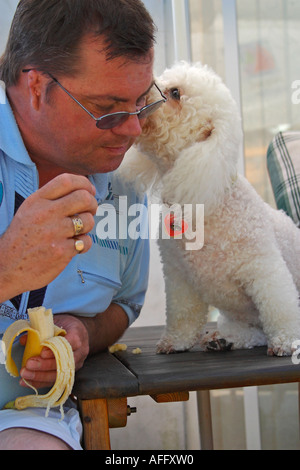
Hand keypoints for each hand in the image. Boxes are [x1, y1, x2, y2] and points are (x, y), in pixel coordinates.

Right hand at [0, 174, 97, 301]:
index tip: (90, 191)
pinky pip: (86, 242)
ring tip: (77, 231)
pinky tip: (73, 246)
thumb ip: (51, 200)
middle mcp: (46, 214)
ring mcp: (55, 233)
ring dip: (87, 226)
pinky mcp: (62, 251)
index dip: (84, 183)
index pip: (66, 180)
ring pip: (88, 221)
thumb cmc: (21, 239)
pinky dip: (84, 244)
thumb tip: (82, 191)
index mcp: (37, 201)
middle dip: (92, 204)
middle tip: (89, 211)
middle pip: (83, 198)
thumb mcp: (28, 211)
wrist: (7, 268)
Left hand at [19, 314, 88, 389]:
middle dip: (45, 365)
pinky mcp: (70, 373)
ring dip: (41, 377)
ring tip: (26, 374)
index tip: (42, 352)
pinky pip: (56, 381)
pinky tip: (27, 382)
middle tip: (29, 364)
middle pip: (65, 362)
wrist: (80, 333)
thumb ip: (41, 329)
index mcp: (78, 334)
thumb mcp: (56, 322)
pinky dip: (40, 383)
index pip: (70, 343)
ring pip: (61, 375)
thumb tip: (24, 340)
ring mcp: (77, 364)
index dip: (56, 349)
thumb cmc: (66, 326)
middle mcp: (80, 351)